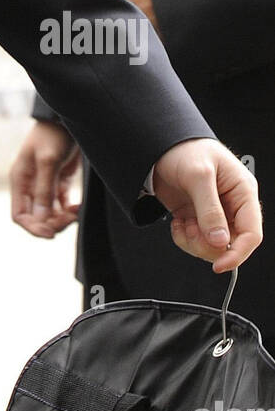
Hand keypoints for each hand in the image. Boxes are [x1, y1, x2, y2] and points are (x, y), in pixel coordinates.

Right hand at [10, 120, 81, 237]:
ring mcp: (44, 184)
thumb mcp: (48, 161)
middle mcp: (30, 185)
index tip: (51, 233)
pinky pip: (61, 205)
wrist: (67, 118)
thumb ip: (44, 190)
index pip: (19, 215)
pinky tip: (78, 206)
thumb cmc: (53, 135)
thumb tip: (41, 220)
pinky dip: (69, 210)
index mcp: (20, 180)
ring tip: (76, 211)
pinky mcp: (59, 182)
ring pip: (50, 214)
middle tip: (70, 218)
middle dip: (52, 223)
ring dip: (63, 217)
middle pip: (37, 217)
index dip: (33, 227)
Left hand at [153, 138, 261, 272]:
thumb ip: (209, 209)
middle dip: (209, 246)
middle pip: (232, 245)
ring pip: (213, 248)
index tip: (220, 265)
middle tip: (191, 230)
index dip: (238, 253)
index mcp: (243, 192)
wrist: (158, 145)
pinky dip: (184, 238)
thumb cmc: (184, 149)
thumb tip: (220, 240)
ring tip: (183, 223)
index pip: (252, 233)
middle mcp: (232, 206)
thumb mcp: (197, 175)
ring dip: (195, 242)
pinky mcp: (198, 218)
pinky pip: (196, 242)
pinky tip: (177, 222)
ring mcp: (214, 214)